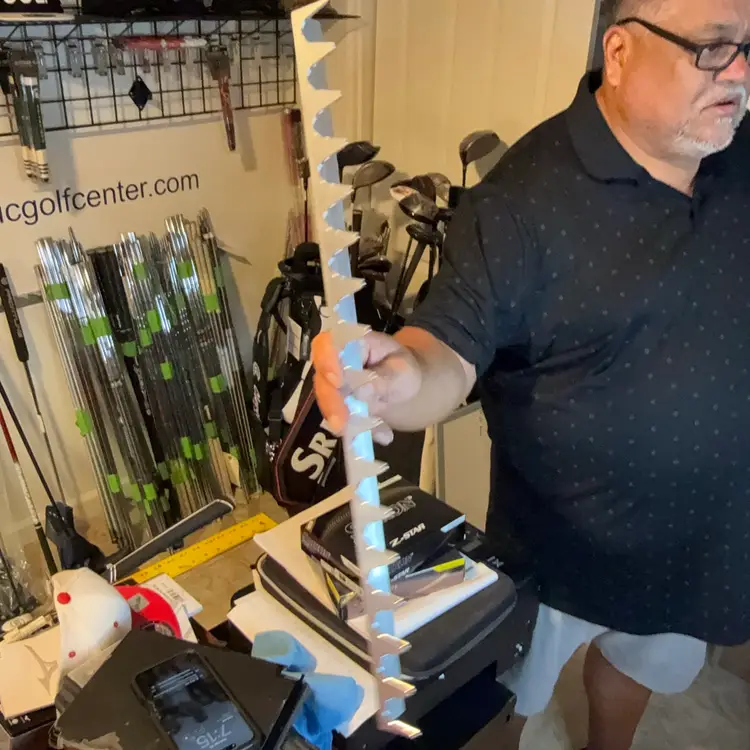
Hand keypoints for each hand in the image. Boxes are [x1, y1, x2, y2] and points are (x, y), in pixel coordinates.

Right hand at [311, 330, 422, 444]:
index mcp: (351, 342)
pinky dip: (360, 430)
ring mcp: (331, 383)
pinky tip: (383, 435)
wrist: (402, 382)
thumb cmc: (402, 368)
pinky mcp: (336, 404)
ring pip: (328, 404)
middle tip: (343, 425)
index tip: (337, 382)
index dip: (327, 361)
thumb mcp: (402, 371)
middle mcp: (334, 361)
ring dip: (348, 422)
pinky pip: (341, 419)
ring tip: (378, 432)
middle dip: (334, 404)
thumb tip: (360, 391)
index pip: (328, 344)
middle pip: (323, 380)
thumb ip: (383, 379)